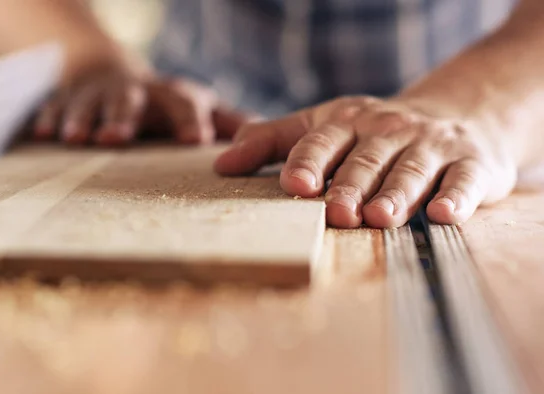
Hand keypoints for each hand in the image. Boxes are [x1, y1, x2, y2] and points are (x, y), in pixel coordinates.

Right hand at [33, 54, 252, 145]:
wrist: (110, 73)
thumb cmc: (165, 102)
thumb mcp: (197, 107)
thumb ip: (229, 123)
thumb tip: (272, 138)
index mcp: (172, 95)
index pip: (185, 103)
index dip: (189, 119)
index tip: (194, 141)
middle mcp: (137, 91)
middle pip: (132, 98)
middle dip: (124, 115)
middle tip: (117, 139)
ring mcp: (99, 93)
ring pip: (90, 102)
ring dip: (84, 118)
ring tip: (76, 139)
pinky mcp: (68, 99)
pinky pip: (55, 107)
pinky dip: (49, 120)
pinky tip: (42, 136)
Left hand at [214, 96, 517, 227]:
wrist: (457, 117)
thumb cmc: (374, 132)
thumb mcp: (324, 125)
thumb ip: (273, 141)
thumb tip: (221, 165)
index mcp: (348, 121)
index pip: (322, 140)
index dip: (308, 162)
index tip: (295, 186)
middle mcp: (388, 130)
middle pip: (365, 160)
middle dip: (349, 186)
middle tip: (335, 213)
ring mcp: (431, 146)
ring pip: (410, 170)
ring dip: (395, 194)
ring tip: (379, 217)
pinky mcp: (471, 165)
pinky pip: (463, 181)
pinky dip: (455, 197)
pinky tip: (442, 214)